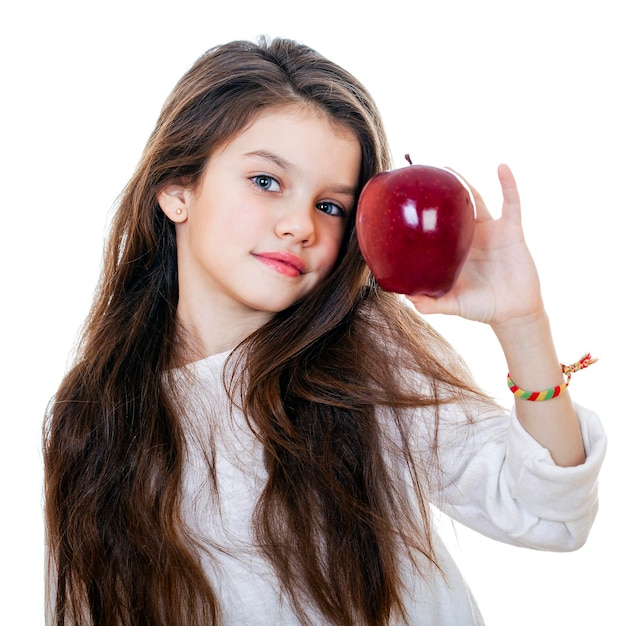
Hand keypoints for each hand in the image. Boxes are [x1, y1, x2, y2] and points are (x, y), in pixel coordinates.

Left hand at [406, 164, 544, 329]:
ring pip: (476, 201)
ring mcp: (490, 231)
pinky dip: (508, 185)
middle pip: (451, 209)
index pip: (435, 227)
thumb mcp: (453, 305)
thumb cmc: (482, 308)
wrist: (514, 312)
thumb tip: (406, 299)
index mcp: (453, 251)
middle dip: (437, 193)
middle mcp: (469, 237)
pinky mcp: (511, 230)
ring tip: (447, 165)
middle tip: (418, 174)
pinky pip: (511, 203)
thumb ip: (432, 304)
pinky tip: (502, 167)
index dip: (422, 215)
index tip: (404, 201)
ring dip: (464, 182)